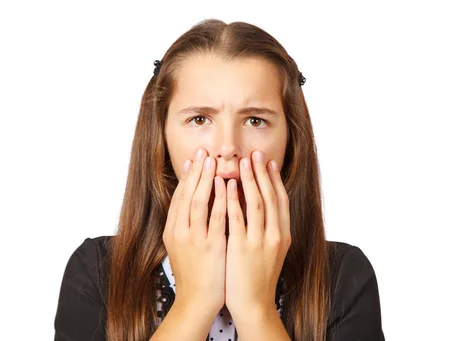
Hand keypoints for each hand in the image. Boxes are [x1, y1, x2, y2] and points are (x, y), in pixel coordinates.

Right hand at [162, 148, 226, 315]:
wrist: (197, 300)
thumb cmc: (195, 272)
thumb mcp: (184, 246)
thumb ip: (187, 224)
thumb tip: (195, 202)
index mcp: (173, 231)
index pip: (179, 196)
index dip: (187, 176)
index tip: (195, 158)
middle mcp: (180, 232)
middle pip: (186, 194)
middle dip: (196, 171)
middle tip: (204, 151)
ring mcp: (194, 239)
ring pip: (198, 202)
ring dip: (206, 179)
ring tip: (214, 161)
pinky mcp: (210, 247)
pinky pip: (216, 218)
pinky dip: (221, 199)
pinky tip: (227, 185)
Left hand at [224, 150, 290, 319]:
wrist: (253, 303)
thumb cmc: (258, 276)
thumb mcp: (271, 250)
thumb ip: (269, 228)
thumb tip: (260, 204)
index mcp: (283, 234)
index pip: (281, 200)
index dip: (275, 179)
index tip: (268, 161)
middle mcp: (275, 235)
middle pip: (271, 196)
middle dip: (262, 173)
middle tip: (255, 153)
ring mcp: (260, 242)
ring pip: (257, 203)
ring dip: (249, 180)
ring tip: (242, 161)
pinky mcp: (243, 248)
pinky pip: (238, 218)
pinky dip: (233, 199)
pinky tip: (227, 185)